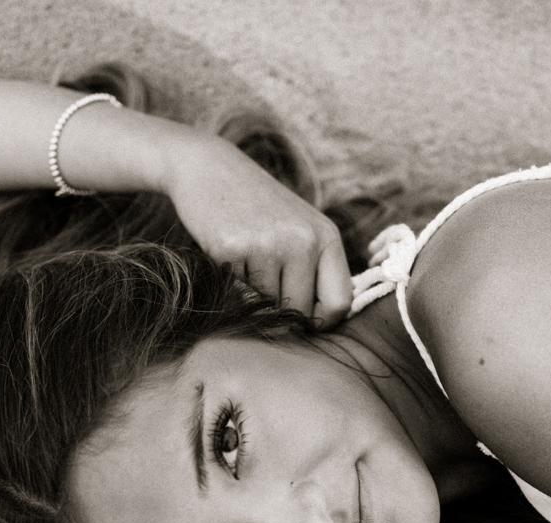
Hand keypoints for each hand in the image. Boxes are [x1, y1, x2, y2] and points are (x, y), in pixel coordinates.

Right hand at [164, 135, 351, 324]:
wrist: (210, 168)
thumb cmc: (259, 208)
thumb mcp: (301, 230)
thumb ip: (317, 272)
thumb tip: (319, 327)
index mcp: (327, 236)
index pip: (340, 303)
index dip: (321, 320)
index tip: (304, 317)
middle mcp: (304, 240)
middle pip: (301, 312)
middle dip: (282, 309)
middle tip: (264, 279)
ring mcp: (269, 244)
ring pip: (268, 306)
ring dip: (254, 294)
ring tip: (247, 259)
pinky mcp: (233, 249)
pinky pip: (238, 293)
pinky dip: (231, 282)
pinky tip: (230, 253)